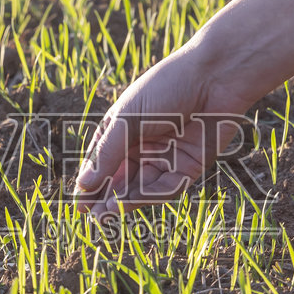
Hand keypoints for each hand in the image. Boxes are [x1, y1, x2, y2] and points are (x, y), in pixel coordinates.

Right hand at [73, 44, 254, 217]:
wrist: (215, 77)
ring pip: (143, 187)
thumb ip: (107, 154)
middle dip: (106, 197)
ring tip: (108, 211)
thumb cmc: (166, 87)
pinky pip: (168, 187)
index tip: (79, 204)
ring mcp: (168, 156)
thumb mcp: (128, 119)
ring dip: (126, 200)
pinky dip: (149, 196)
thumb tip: (83, 186)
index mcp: (123, 129)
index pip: (102, 163)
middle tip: (92, 216)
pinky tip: (130, 201)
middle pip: (122, 179)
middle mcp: (144, 145)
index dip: (91, 184)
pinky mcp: (190, 166)